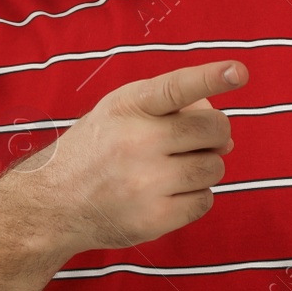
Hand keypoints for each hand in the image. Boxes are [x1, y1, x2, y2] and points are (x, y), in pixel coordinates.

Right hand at [33, 60, 244, 253]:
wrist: (53, 203)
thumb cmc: (98, 149)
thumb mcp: (120, 112)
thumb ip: (173, 108)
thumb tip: (227, 138)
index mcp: (128, 107)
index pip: (175, 88)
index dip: (209, 77)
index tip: (238, 71)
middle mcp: (136, 142)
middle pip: (212, 130)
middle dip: (214, 134)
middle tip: (197, 140)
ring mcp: (145, 183)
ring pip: (214, 167)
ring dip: (205, 167)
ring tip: (175, 169)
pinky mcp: (153, 219)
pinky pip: (205, 201)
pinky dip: (197, 196)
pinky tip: (170, 193)